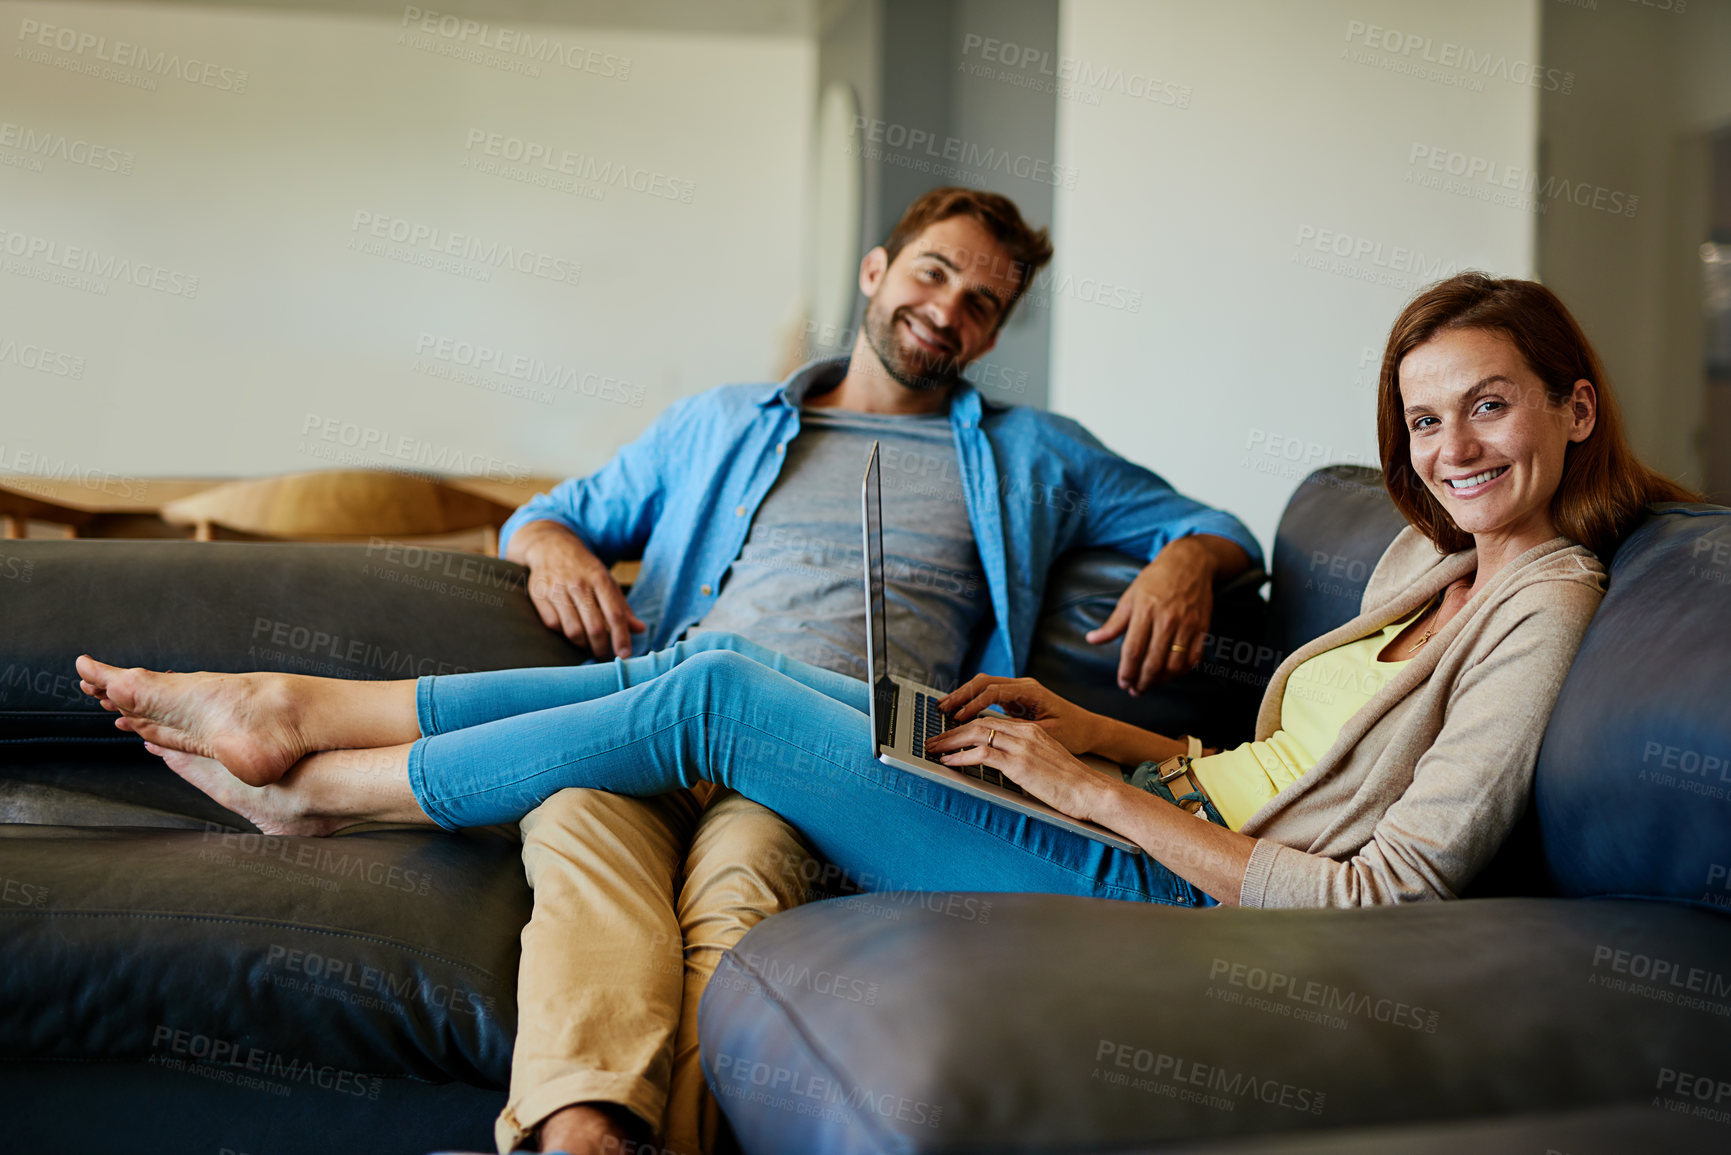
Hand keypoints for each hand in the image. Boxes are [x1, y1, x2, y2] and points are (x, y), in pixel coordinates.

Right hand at [515, 522, 645, 657]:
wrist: (551, 546)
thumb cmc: (584, 569)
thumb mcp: (607, 580)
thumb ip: (622, 607)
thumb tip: (640, 629)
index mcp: (600, 579)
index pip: (615, 614)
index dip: (621, 638)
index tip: (625, 655)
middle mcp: (578, 584)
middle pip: (594, 627)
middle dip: (602, 648)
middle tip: (605, 656)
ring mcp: (557, 589)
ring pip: (573, 630)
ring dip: (583, 645)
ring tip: (588, 646)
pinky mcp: (538, 595)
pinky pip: (553, 625)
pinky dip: (563, 634)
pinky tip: (570, 631)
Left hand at [925, 717, 1116, 824]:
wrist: (1092, 791)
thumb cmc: (1072, 784)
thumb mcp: (1046, 762)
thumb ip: (1025, 757)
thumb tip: (1003, 765)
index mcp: (1031, 730)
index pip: (991, 721)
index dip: (966, 726)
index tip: (950, 734)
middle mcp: (1024, 732)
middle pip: (978, 723)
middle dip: (951, 731)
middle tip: (933, 740)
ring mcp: (1021, 746)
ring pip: (975, 734)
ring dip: (949, 742)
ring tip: (934, 749)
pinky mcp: (1018, 763)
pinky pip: (981, 754)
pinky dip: (960, 757)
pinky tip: (948, 762)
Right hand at [937, 675, 1101, 754]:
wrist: (1090, 728)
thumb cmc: (1074, 732)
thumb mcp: (1049, 734)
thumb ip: (1021, 730)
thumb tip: (994, 732)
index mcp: (1030, 691)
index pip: (993, 691)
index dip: (972, 704)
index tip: (958, 718)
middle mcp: (1023, 686)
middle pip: (983, 682)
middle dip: (960, 694)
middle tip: (941, 708)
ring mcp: (1018, 690)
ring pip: (983, 685)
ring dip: (963, 696)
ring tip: (944, 709)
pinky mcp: (1016, 699)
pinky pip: (989, 694)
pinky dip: (972, 701)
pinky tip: (960, 712)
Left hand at [1085, 537, 1215, 694]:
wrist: (1189, 563)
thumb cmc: (1155, 580)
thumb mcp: (1130, 597)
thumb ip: (1113, 623)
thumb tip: (1092, 639)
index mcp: (1144, 611)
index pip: (1132, 650)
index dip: (1126, 671)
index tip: (1122, 683)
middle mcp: (1166, 620)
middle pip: (1153, 662)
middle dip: (1142, 682)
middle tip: (1135, 691)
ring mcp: (1186, 625)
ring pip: (1174, 665)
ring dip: (1161, 681)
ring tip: (1151, 685)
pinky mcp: (1202, 628)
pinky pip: (1194, 659)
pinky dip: (1182, 672)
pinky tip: (1171, 674)